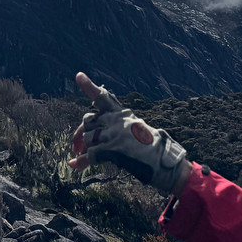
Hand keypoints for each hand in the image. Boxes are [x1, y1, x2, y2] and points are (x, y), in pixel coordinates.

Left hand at [69, 72, 191, 195]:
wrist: (164, 162)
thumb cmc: (150, 147)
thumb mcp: (133, 128)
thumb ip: (112, 126)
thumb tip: (86, 137)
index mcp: (121, 114)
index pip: (102, 97)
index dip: (89, 86)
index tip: (79, 76)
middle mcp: (116, 120)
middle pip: (88, 122)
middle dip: (81, 134)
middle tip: (77, 146)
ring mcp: (114, 133)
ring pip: (88, 138)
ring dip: (87, 149)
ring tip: (94, 157)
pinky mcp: (112, 149)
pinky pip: (90, 154)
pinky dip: (82, 161)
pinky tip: (77, 165)